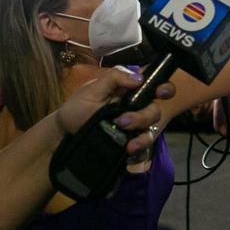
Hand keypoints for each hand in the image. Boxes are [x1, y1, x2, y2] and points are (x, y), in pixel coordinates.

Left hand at [57, 67, 173, 156]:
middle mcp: (136, 110)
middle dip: (143, 116)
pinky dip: (139, 151)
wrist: (64, 134)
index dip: (165, 88)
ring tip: (125, 142)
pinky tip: (128, 151)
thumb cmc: (77, 107)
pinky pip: (142, 150)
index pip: (155, 87)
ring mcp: (134, 129)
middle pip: (154, 111)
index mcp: (130, 92)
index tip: (160, 92)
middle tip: (122, 121)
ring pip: (150, 131)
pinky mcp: (129, 145)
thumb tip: (139, 78)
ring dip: (141, 135)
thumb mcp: (92, 88)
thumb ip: (114, 78)